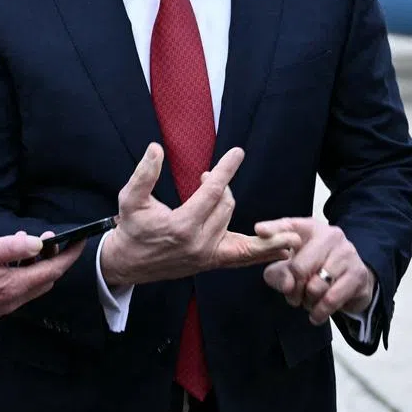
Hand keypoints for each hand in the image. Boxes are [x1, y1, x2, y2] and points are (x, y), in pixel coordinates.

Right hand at [0, 231, 83, 325]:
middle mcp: (11, 301)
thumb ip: (10, 247)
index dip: (69, 255)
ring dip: (37, 266)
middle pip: (46, 280)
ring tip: (30, 243)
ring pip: (32, 285)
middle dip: (55, 259)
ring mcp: (1, 306)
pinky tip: (10, 259)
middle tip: (54, 239)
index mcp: (12, 286)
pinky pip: (17, 290)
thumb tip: (38, 243)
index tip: (80, 240)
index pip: (52, 271)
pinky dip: (23, 273)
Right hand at [98, 144, 299, 287]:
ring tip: (229, 192)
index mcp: (181, 226)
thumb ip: (144, 174)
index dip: (225, 170)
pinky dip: (263, 251)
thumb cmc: (131, 228)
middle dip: (220, 185)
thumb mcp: (130, 199)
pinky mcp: (212, 263)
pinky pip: (243, 256)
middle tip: (206, 176)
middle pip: (225, 204)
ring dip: (230, 202)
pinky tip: (284, 248)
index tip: (238, 152)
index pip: (212, 192)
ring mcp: (208, 256)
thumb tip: (156, 148)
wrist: (127, 263)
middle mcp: (199, 243)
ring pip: (232, 221)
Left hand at [256, 217, 374, 325]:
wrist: (353, 280)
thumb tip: (288, 285)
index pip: (289, 225)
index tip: (260, 231)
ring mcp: (346, 253)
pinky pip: (331, 299)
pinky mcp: (358, 274)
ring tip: (308, 301)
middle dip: (293, 289)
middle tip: (293, 297)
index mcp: (311, 228)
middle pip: (299, 267)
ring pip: (315, 286)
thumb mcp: (292, 267)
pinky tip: (316, 315)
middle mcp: (331, 235)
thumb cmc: (317, 268)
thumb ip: (278, 274)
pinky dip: (319, 312)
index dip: (274, 229)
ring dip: (307, 302)